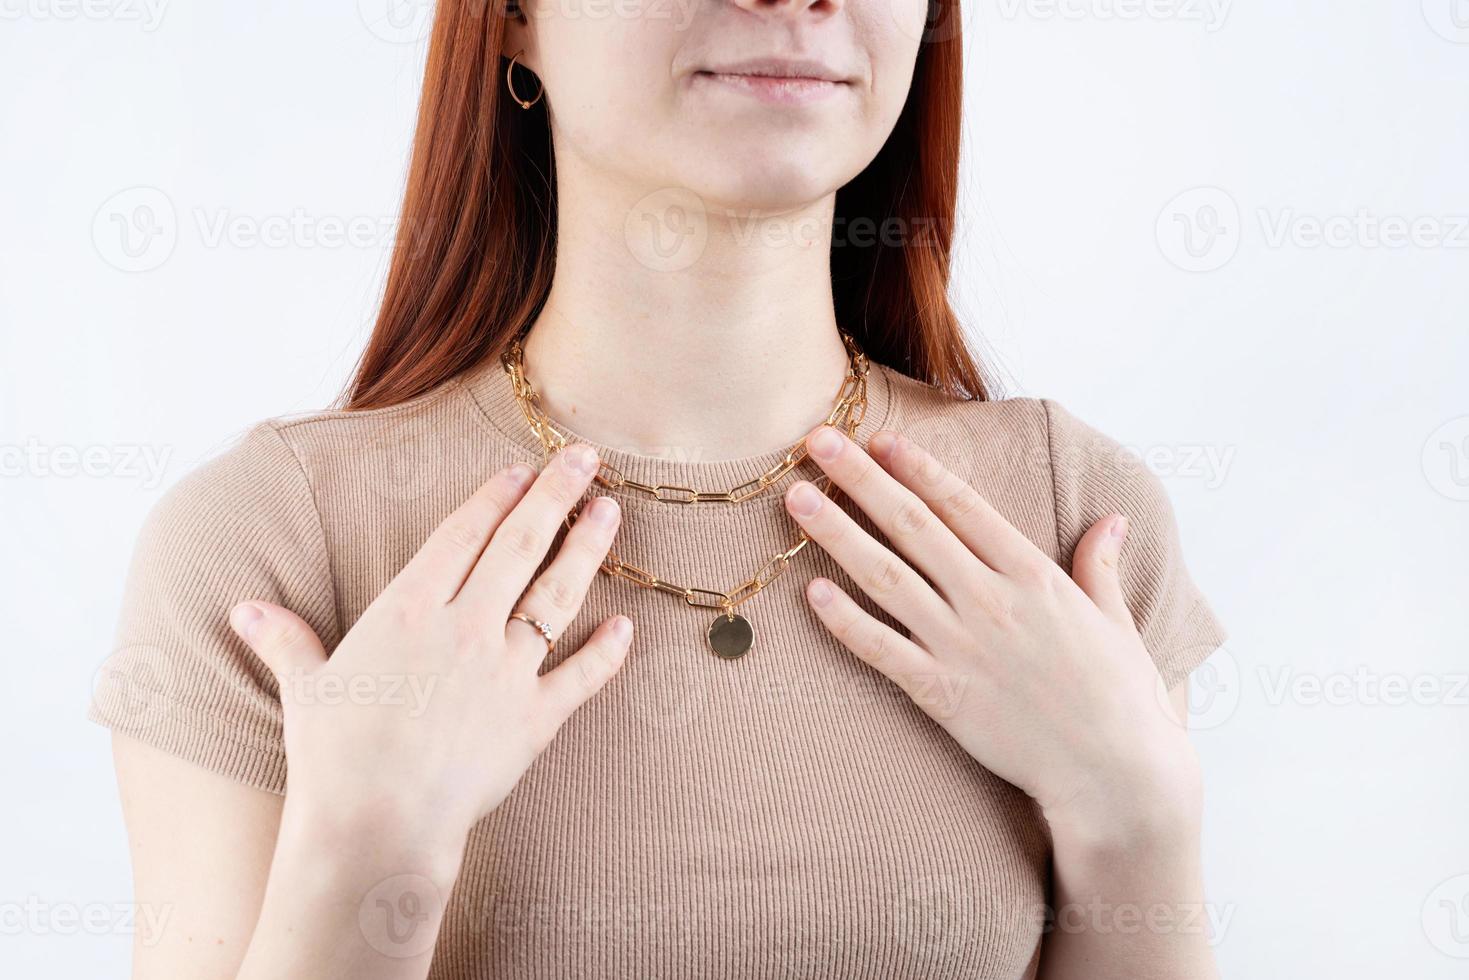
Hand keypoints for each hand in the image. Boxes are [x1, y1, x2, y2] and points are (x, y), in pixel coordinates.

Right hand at [226, 443, 631, 858]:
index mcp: (408, 610)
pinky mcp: (535, 719)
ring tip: (611, 510)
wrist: (375, 827)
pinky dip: (607, 652)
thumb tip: (242, 610)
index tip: (521, 469)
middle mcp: (464, 628)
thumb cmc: (332, 760)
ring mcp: (505, 671)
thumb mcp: (304, 691)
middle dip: (556, 494)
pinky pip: (582, 676)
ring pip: (557, 595)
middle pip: (520, 545)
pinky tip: (627, 627)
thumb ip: (285, 641)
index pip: (462, 535)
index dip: (495, 497)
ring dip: (588, 549)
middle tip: (585, 456)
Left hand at [784, 425, 1199, 840]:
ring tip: (797, 499)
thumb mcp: (1118, 621)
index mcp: (1033, 576)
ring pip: (885, 577)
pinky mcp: (942, 694)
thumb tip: (1111, 521)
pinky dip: (844, 621)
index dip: (917, 468)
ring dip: (836, 533)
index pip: (963, 507)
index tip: (880, 439)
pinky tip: (810, 591)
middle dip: (861, 479)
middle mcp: (991, 601)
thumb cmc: (1122, 699)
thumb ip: (1100, 567)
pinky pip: (882, 650)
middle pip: (912, 527)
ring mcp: (962, 647)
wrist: (1115, 775)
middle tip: (817, 441)